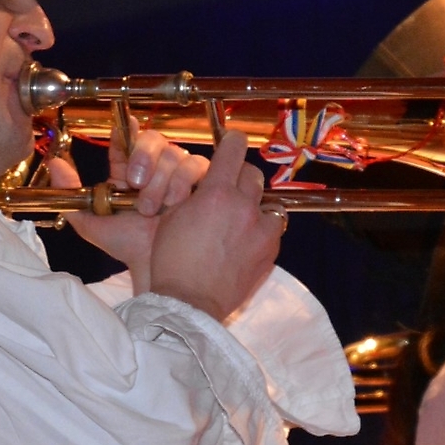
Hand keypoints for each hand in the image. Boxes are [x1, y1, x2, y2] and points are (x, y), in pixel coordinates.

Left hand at [50, 118, 208, 289]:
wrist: (155, 266)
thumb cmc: (126, 246)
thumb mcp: (92, 223)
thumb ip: (72, 193)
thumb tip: (54, 162)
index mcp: (127, 170)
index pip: (126, 139)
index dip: (126, 129)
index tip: (124, 126)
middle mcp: (155, 166)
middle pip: (153, 139)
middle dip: (144, 157)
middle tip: (136, 183)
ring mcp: (178, 173)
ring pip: (174, 153)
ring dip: (161, 180)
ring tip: (152, 208)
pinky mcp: (200, 183)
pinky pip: (196, 165)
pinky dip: (184, 181)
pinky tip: (175, 202)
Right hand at [149, 130, 282, 320]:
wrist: (188, 303)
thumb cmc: (172, 262)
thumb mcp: (172, 218)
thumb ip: (193, 195)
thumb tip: (204, 184)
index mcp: (215, 193)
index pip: (233, 150)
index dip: (232, 142)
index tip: (232, 141)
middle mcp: (243, 206)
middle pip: (252, 174)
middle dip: (240, 177)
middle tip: (230, 187)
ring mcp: (260, 229)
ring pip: (267, 201)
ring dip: (254, 204)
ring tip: (240, 217)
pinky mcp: (269, 251)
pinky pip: (272, 228)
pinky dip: (261, 229)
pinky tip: (246, 240)